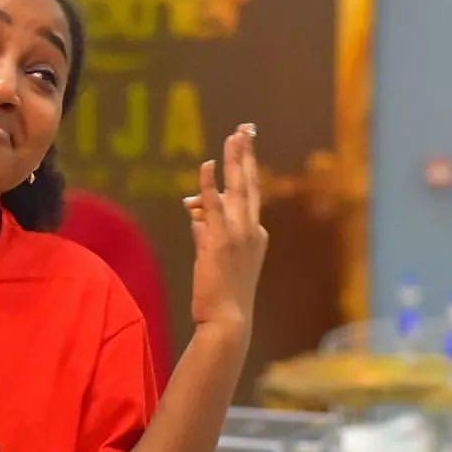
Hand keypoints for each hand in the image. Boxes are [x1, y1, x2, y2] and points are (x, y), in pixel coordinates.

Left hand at [182, 124, 268, 333]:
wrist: (228, 321)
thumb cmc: (222, 296)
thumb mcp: (217, 261)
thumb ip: (207, 234)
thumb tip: (194, 215)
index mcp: (256, 236)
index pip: (250, 196)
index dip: (246, 170)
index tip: (244, 147)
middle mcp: (252, 231)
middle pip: (250, 184)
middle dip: (247, 155)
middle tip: (244, 129)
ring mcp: (238, 235)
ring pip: (237, 189)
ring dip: (234, 160)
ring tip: (234, 136)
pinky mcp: (220, 242)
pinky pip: (214, 207)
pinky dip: (209, 185)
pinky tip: (207, 166)